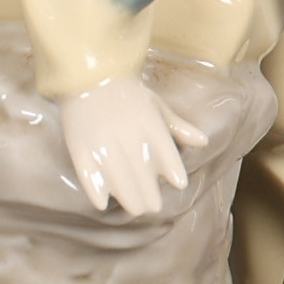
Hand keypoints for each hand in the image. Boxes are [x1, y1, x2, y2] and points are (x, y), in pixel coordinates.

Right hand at [52, 74, 190, 217]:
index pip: (168, 159)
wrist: (89, 75)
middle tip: (151, 206)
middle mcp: (129, 138)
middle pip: (144, 179)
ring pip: (120, 183)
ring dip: (129, 200)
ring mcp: (103, 144)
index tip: (178, 184)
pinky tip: (103, 203)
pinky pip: (90, 177)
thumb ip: (178, 126)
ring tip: (135, 207)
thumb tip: (203, 142)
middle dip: (150, 198)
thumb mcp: (156, 105)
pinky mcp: (80, 148)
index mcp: (150, 126)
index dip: (174, 174)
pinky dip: (97, 193)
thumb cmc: (127, 93)